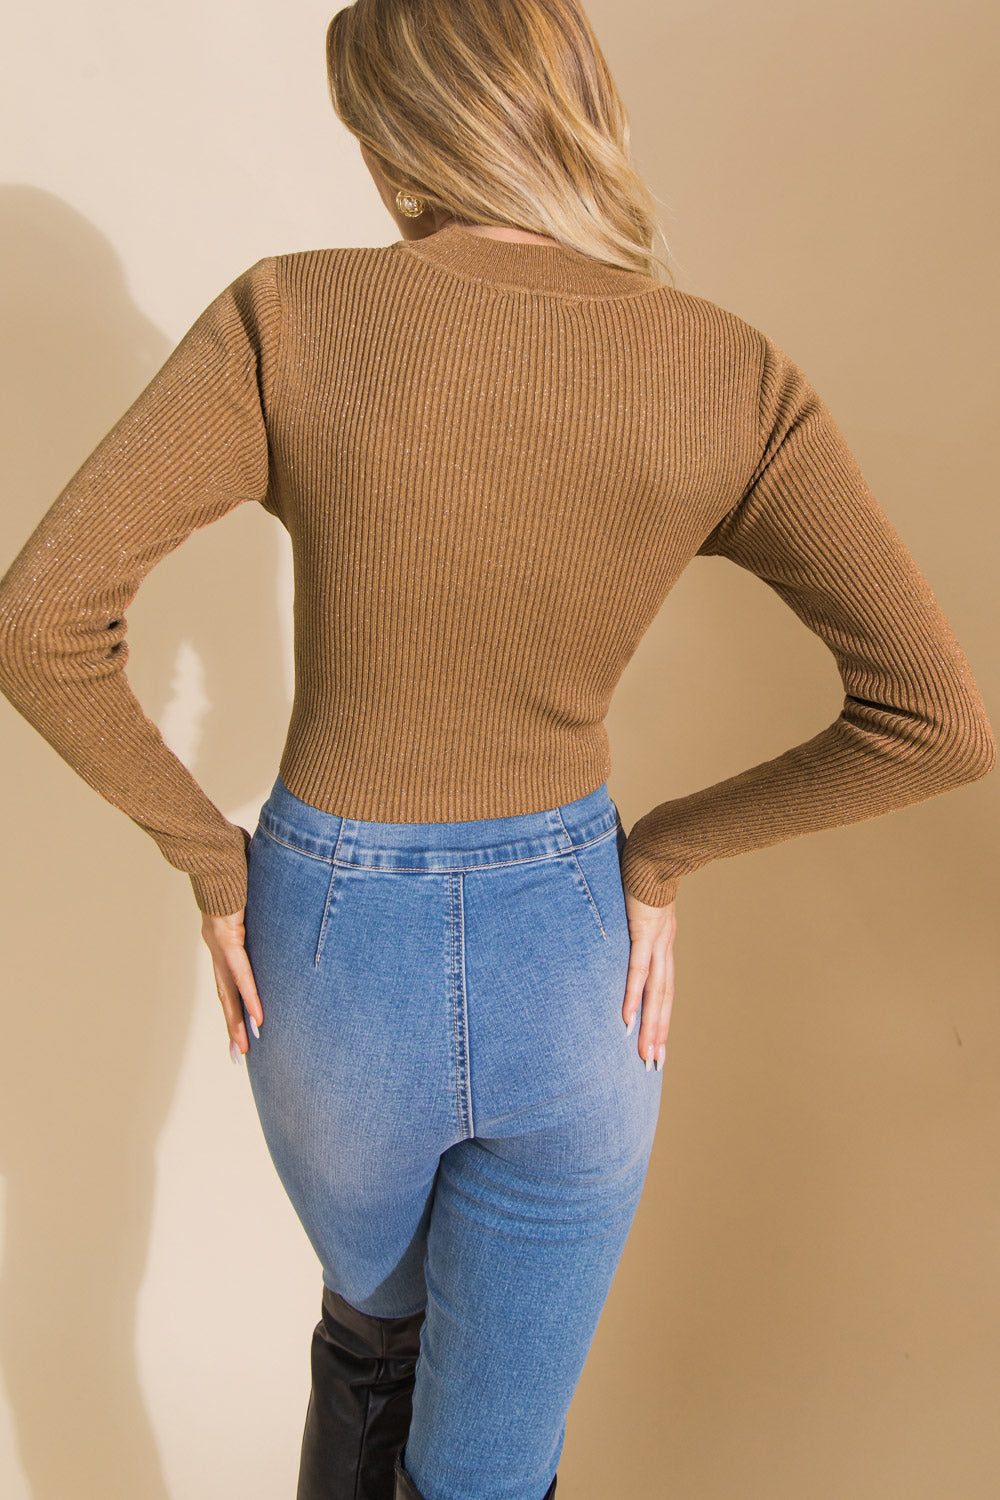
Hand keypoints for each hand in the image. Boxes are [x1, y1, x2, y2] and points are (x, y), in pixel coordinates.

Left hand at [201, 826, 262, 1064]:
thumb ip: (261, 893)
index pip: (229, 977)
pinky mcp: (227, 939)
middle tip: (240, 1055)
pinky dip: (250, 997)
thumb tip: (279, 884)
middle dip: (233, 1025)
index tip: (242, 1026)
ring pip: (231, 993)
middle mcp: (217, 947)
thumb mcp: (252, 884)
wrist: (215, 849)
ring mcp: (220, 945)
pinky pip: (242, 975)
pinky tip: (258, 1018)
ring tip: (245, 1049)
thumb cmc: (232, 858)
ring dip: (238, 1022)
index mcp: (222, 937)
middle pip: (226, 994)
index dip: (235, 1002)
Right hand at [621, 886, 675, 1071]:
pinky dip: (632, 996)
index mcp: (663, 943)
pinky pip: (636, 970)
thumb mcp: (638, 902)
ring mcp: (656, 942)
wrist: (655, 849)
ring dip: (649, 1025)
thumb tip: (618, 924)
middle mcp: (664, 948)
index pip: (663, 988)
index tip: (658, 1044)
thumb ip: (631, 919)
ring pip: (654, 992)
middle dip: (658, 1033)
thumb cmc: (642, 870)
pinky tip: (626, 1019)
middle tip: (653, 1065)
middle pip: (662, 999)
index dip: (661, 1017)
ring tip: (643, 1053)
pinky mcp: (643, 932)